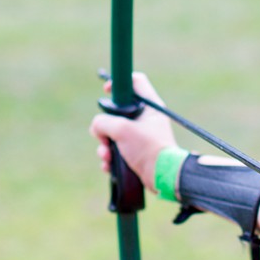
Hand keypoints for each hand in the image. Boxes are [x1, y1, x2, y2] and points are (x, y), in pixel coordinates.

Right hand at [90, 72, 176, 189]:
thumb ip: (103, 122)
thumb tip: (97, 127)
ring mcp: (140, 136)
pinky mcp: (136, 153)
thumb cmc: (148, 149)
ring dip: (104, 146)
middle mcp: (146, 119)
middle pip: (117, 112)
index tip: (106, 90)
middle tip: (104, 135)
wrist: (162, 177)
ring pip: (113, 134)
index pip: (135, 82)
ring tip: (107, 156)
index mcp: (150, 106)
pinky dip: (110, 158)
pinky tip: (109, 166)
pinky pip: (116, 151)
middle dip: (105, 126)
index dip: (119, 83)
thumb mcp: (122, 130)